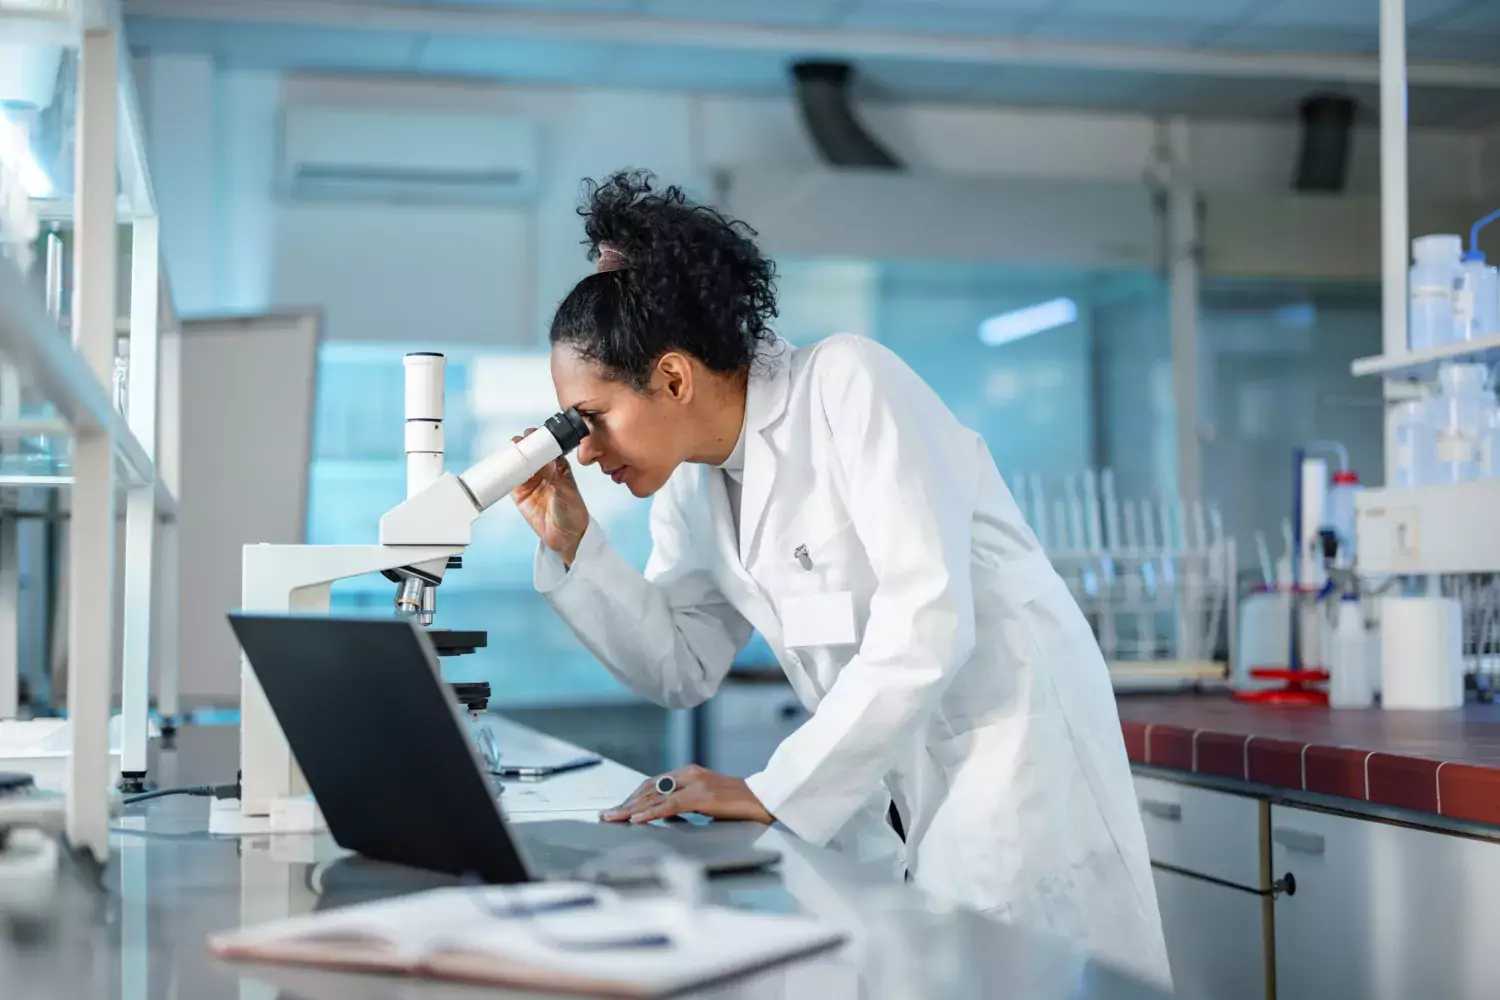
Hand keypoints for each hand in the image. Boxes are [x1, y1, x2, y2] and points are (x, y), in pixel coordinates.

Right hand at [509, 429, 589, 564]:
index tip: (532, 434)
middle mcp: (543, 471)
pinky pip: (509, 480)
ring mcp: (530, 482)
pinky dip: (504, 473)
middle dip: (523, 445)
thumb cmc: (573, 513)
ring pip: (518, 464)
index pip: (547, 447)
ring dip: (512, 456)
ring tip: (507, 451)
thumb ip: (557, 479)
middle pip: (530, 452)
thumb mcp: (568, 494)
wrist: (566, 537)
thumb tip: (549, 462)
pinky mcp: (520, 494)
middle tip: (518, 442)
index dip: (539, 439)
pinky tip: (500, 467)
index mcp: (559, 466)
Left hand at [600, 764, 774, 825]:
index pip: (654, 784)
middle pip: (649, 788)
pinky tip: (636, 819)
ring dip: (631, 809)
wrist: (763, 800)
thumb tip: (664, 814)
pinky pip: (670, 805)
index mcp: (690, 772)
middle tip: (607, 815)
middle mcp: (689, 774)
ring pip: (655, 796)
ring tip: (614, 818)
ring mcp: (695, 783)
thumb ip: (687, 803)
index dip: (634, 796)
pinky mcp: (701, 796)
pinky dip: (650, 813)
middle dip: (626, 803)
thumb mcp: (707, 800)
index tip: (618, 808)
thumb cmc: (737, 804)